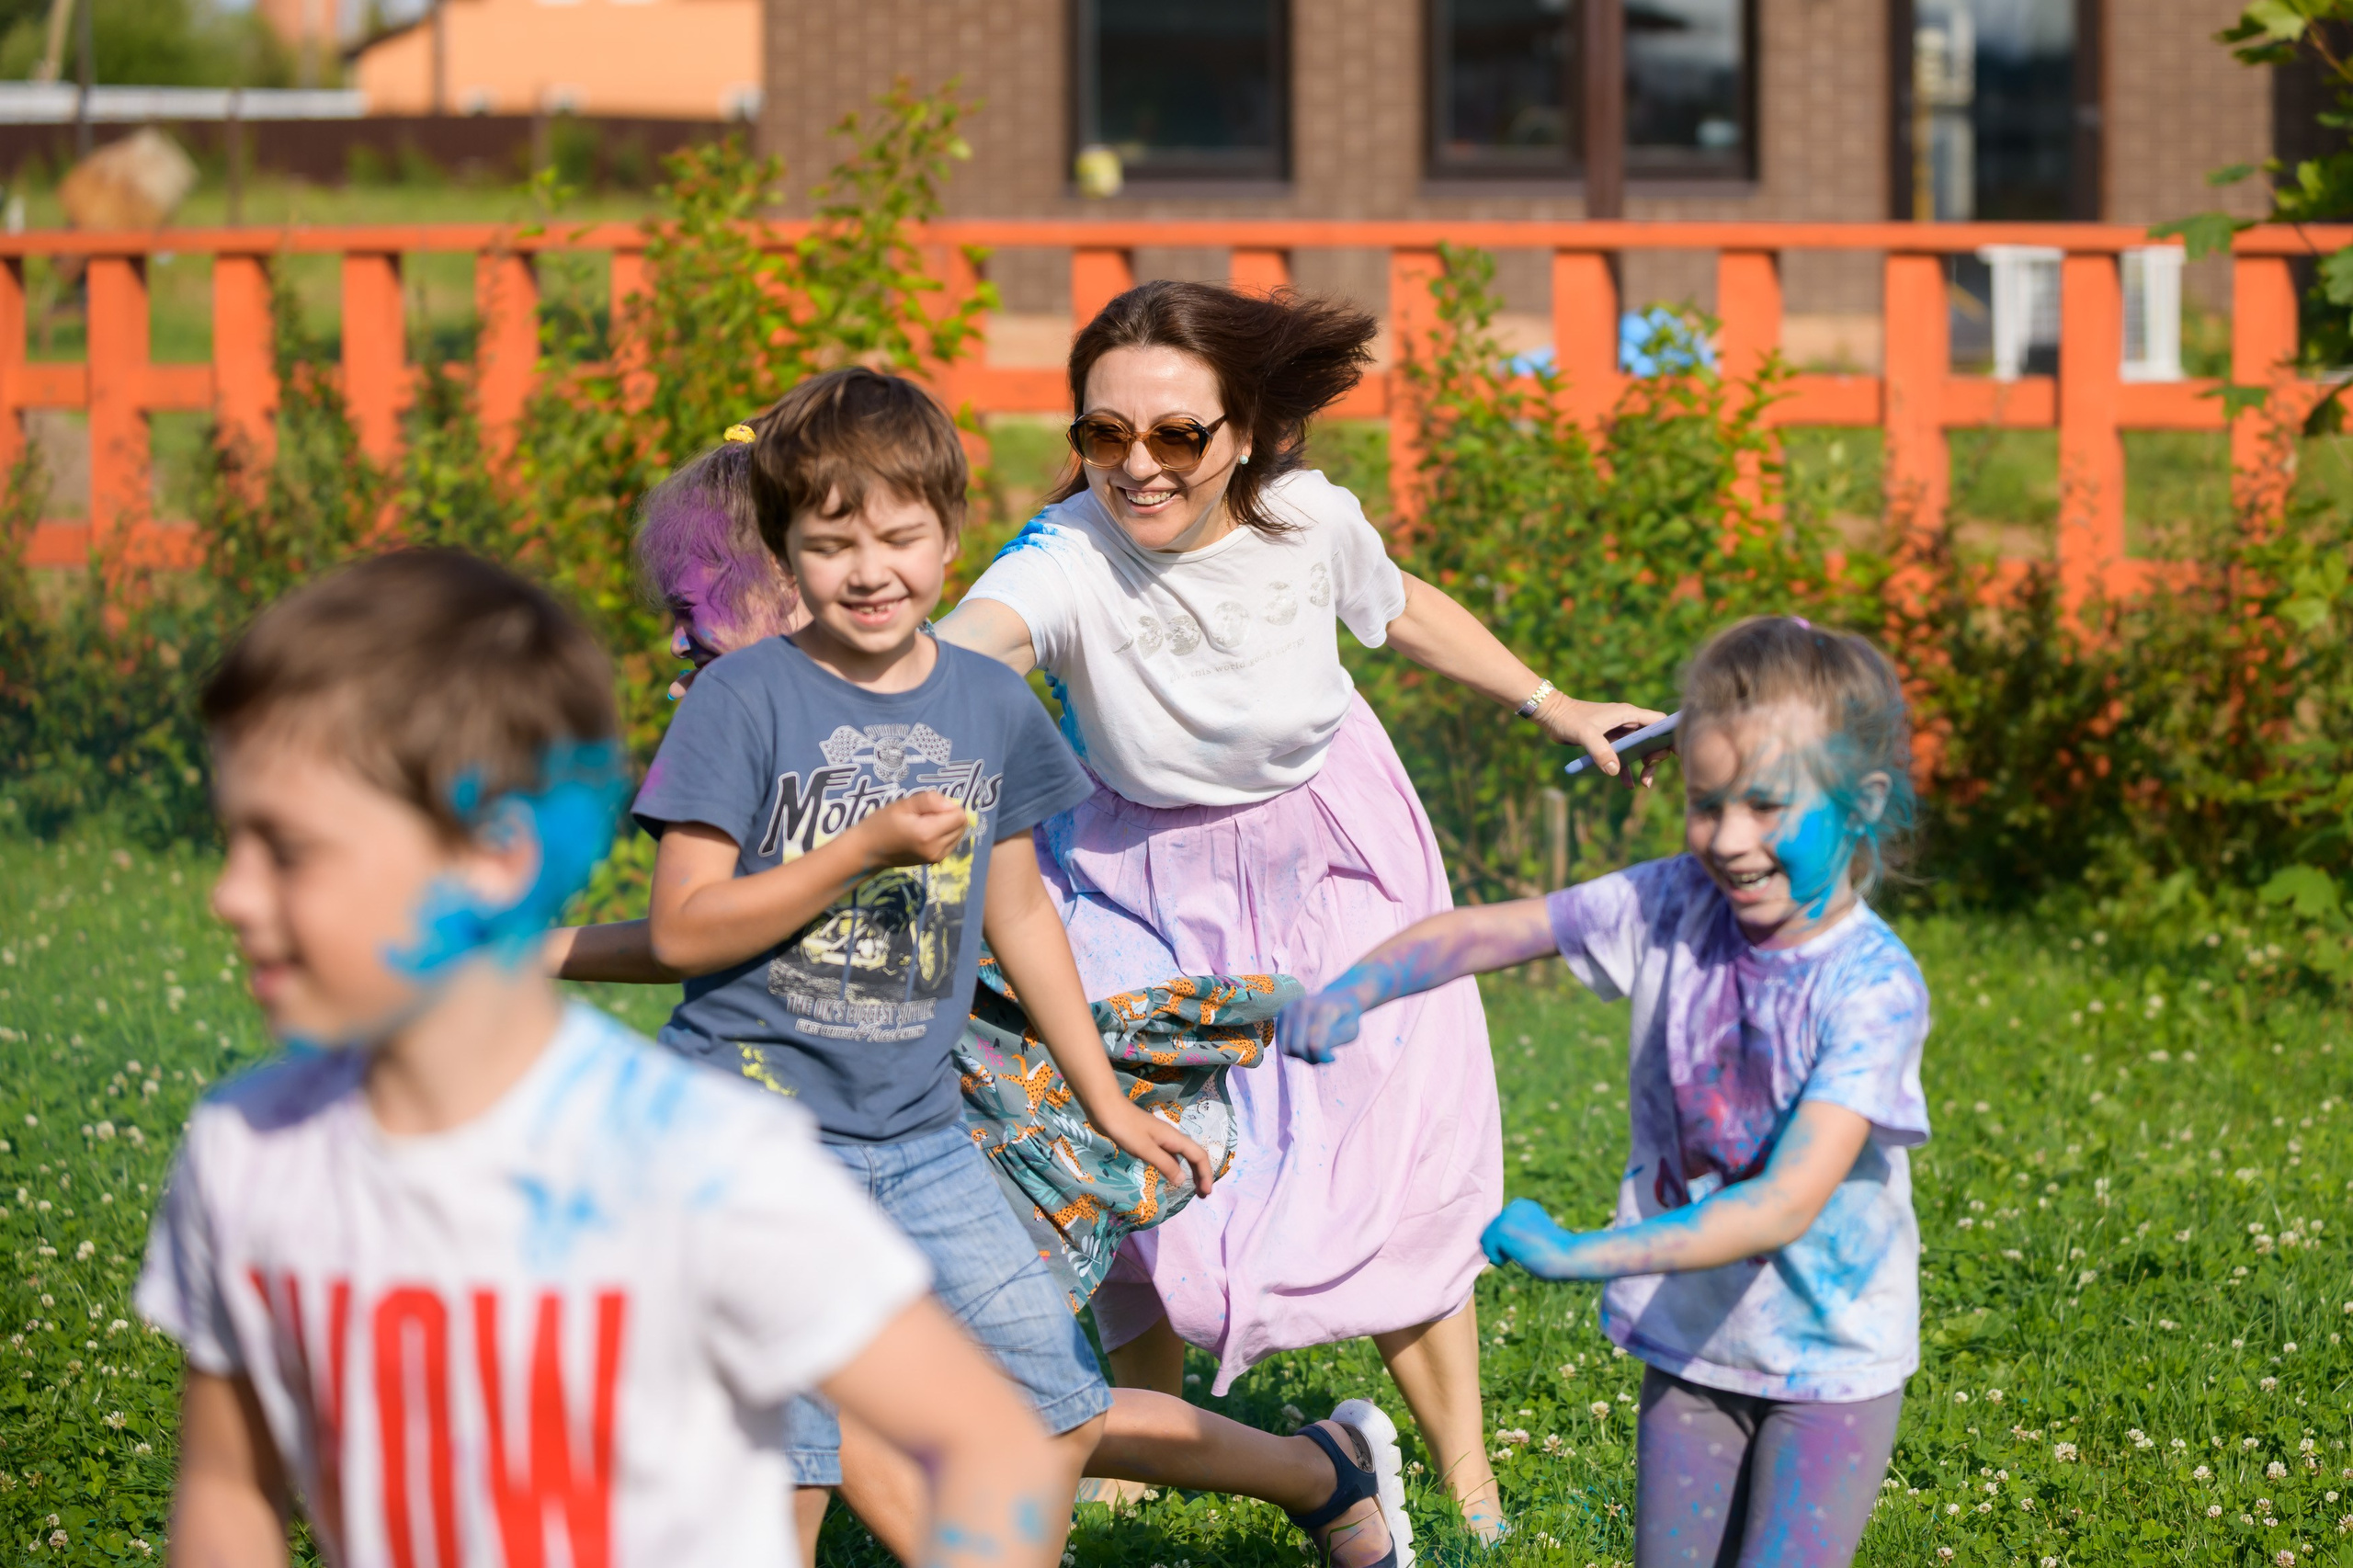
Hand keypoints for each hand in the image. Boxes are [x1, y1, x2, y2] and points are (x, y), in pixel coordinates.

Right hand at [851, 792, 968, 868]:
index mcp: (928, 834)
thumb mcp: (903, 805)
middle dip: (948, 816)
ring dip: (947, 825)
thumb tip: (951, 805)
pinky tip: (926, 834)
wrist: (869, 850)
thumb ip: (929, 801)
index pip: (959, 816)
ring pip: (959, 834)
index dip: (947, 806)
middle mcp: (937, 849)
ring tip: (924, 825)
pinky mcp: (936, 861)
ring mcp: (937, 858)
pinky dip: (944, 834)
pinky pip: (952, 842)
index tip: (928, 808)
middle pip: (962, 825)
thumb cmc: (882, 823)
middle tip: (925, 816)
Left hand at [1091, 1099, 1213, 1197]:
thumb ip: (1165, 1164)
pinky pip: (1170, 1156)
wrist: (1106, 1109)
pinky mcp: (1150, 1141)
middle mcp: (1172, 1138)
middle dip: (1201, 1174)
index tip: (1206, 1193)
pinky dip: (1175, 1167)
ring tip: (1191, 1188)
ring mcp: (1161, 1139)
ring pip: (1182, 1156)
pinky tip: (1170, 1176)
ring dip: (1189, 1172)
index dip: (1206, 1174)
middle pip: (1194, 1156)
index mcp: (1174, 1138)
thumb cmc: (1125, 1128)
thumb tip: (1183, 1181)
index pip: (1199, 1156)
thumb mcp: (1145, 1149)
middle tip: (1202, 1194)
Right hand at [1276, 987, 1364, 1063]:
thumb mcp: (1350, 1032)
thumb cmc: (1347, 1018)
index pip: (1314, 1045)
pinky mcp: (1282, 1012)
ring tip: (1314, 1051)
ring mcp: (1290, 1007)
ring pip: (1286, 1048)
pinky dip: (1294, 1049)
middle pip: (1297, 1048)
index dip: (1322, 1058)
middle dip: (1310, 1059)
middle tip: (1323, 1056)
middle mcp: (1303, 1006)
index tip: (1332, 1057)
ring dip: (1301, 1056)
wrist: (1339, 996)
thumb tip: (1312, 1048)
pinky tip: (1306, 1043)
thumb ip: (1333, 1042)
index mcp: (1323, 1010)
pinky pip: (1282, 1043)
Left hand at [1480, 1197, 1592, 1278]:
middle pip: (1489, 1231)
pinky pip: (1487, 1248)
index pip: (1499, 1225)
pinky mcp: (1502, 1228)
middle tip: (1519, 1254)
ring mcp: (1507, 1215)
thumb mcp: (1534, 1234)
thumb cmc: (1555, 1252)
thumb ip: (1518, 1231)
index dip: (1506, 1242)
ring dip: (1497, 1252)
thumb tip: (1494, 1240)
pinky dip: (1497, 1259)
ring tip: (1515, 1257)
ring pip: (1485, 1239)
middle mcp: (1513, 1206)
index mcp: (1522, 1206)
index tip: (1524, 1248)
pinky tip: (1512, 1259)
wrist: (1568, 1254)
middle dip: (1499, 1247)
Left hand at [1534, 696, 1670, 789]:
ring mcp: (1619, 731)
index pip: (1659, 722)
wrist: (1552, 715)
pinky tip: (1627, 785)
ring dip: (1644, 765)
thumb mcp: (1585, 734)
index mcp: (1628, 714)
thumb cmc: (1569, 719)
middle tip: (1649, 774)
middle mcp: (1627, 721)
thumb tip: (1615, 771)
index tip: (1674, 753)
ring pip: (1640, 749)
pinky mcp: (1609, 740)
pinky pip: (1624, 756)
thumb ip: (1600, 750)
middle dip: (1656, 757)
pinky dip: (1627, 769)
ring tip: (1645, 784)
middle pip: (1653, 739)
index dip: (1670, 735)